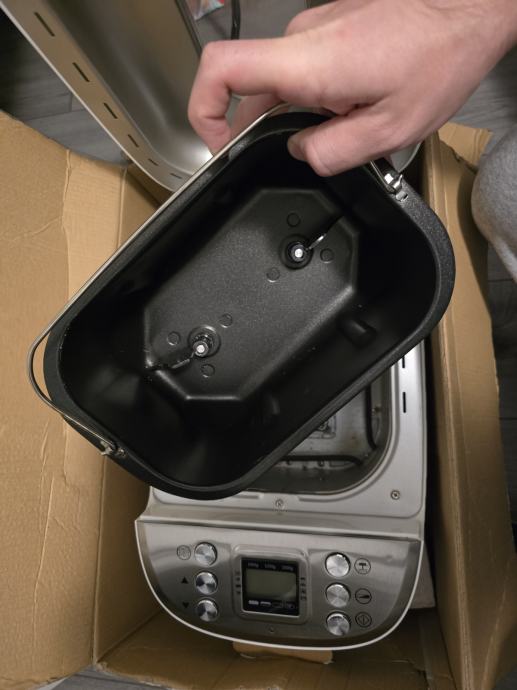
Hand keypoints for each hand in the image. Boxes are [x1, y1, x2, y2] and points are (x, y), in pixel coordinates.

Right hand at [188, 0, 516, 174]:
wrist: (469, 8)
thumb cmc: (439, 57)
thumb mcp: (388, 130)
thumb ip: (331, 153)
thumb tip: (300, 153)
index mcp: (309, 63)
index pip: (220, 69)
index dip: (202, 109)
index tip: (216, 141)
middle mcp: (302, 38)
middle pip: (250, 85)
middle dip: (268, 127)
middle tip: (304, 148)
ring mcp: (314, 27)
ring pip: (280, 79)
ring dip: (298, 111)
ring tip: (345, 122)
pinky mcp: (328, 26)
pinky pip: (300, 65)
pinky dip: (313, 93)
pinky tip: (351, 104)